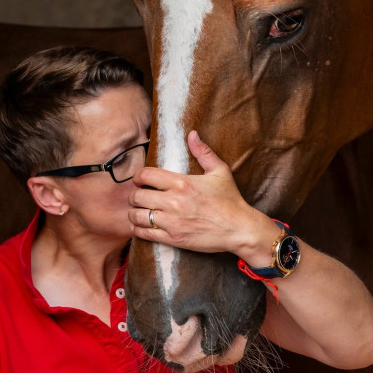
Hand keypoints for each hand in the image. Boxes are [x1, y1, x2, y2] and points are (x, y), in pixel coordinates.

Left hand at [128, 130, 275, 259]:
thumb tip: (192, 134)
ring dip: (134, 213)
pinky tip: (140, 226)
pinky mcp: (173, 238)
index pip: (146, 175)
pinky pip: (145, 234)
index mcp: (182, 182)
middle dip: (134, 195)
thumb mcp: (219, 171)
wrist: (239, 229)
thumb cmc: (230, 199)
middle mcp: (173, 201)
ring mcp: (172, 221)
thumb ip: (203, 152)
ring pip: (138, 216)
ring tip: (137, 211)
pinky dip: (138, 230)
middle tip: (137, 196)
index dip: (138, 176)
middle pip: (138, 196)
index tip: (139, 179)